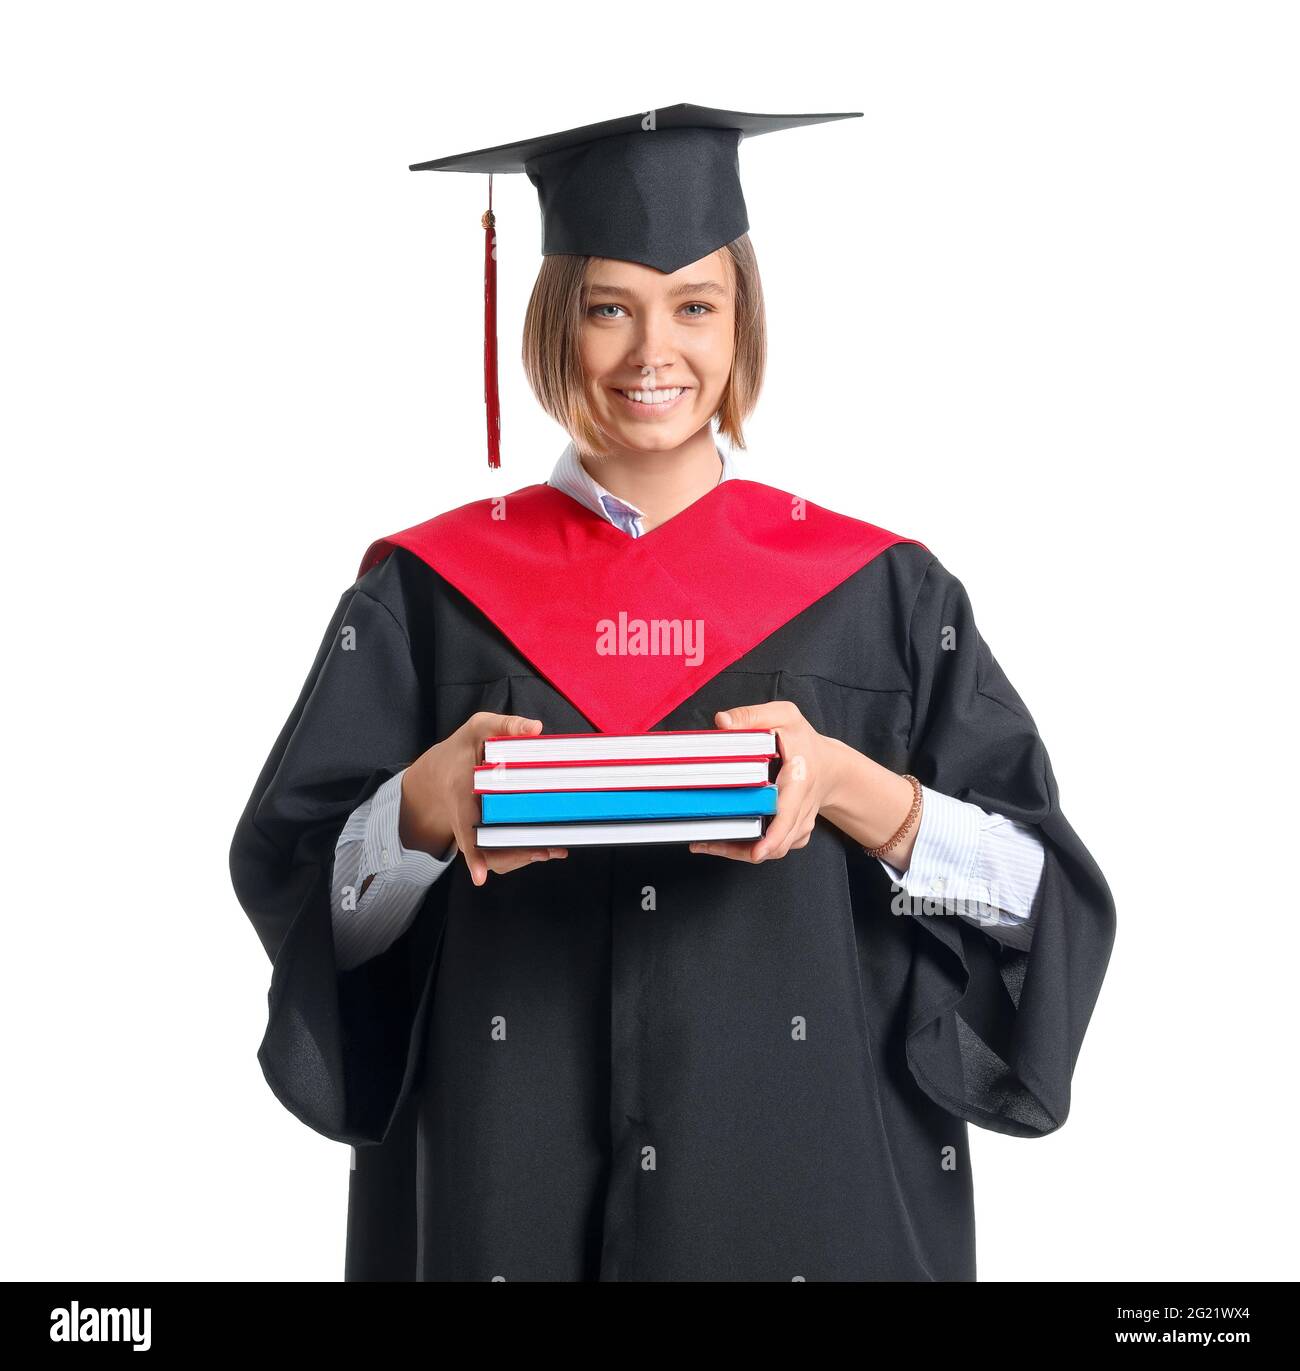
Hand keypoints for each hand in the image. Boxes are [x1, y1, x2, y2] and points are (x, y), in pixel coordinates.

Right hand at [398, 712, 567, 886]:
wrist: (439, 773)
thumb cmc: (463, 749)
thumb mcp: (479, 727)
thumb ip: (506, 726)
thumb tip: (536, 729)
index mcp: (459, 792)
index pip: (464, 826)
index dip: (473, 854)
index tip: (480, 876)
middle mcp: (462, 818)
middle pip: (487, 849)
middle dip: (515, 854)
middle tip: (547, 851)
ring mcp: (471, 832)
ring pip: (494, 857)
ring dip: (522, 857)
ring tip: (554, 850)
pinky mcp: (481, 838)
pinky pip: (498, 854)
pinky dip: (520, 854)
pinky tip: (547, 849)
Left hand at [688, 701, 848, 862]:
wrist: (830, 767)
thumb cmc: (804, 741)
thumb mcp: (785, 716)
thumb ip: (752, 716)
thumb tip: (723, 722)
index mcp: (799, 781)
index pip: (789, 815)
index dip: (773, 837)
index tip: (756, 851)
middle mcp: (802, 810)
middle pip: (776, 843)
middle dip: (740, 849)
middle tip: (705, 843)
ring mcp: (799, 826)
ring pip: (773, 850)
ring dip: (739, 852)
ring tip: (704, 843)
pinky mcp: (793, 835)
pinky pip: (773, 849)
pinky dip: (748, 849)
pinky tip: (722, 842)